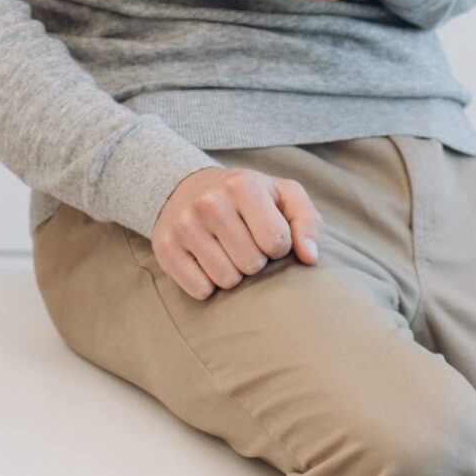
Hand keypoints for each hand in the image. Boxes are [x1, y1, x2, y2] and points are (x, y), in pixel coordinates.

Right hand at [149, 167, 319, 301]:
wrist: (190, 188)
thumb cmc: (249, 198)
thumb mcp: (284, 196)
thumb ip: (307, 222)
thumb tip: (310, 257)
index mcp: (242, 185)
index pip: (277, 242)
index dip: (279, 245)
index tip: (268, 233)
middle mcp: (209, 202)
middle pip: (251, 265)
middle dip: (255, 260)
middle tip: (244, 242)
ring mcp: (183, 225)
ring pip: (226, 280)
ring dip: (233, 274)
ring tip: (227, 251)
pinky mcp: (165, 247)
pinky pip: (200, 290)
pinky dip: (209, 284)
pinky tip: (206, 261)